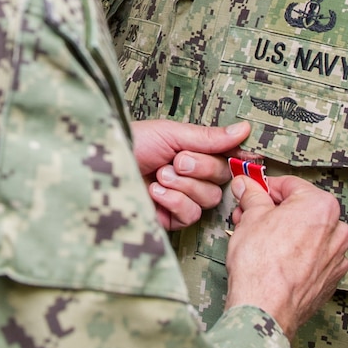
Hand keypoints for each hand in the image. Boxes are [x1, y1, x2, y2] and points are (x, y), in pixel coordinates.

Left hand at [133, 119, 250, 230]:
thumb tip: (244, 128)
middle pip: (222, 179)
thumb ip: (209, 137)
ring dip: (184, 186)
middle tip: (176, 161)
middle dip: (200, 169)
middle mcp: (191, 175)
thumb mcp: (171, 134)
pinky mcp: (170, 219)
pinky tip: (156, 192)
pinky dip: (175, 202)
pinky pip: (190, 215)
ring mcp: (181, 198)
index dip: (229, 158)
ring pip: (208, 199)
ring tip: (160, 175)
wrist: (103, 165)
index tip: (233, 155)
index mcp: (194, 152)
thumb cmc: (132, 142)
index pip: (226, 158)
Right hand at [224, 175, 347, 338]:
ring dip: (286, 232)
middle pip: (301, 209)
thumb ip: (253, 196)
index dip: (265, 188)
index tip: (252, 193)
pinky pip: (314, 257)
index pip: (290, 185)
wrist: (265, 308)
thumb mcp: (251, 216)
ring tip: (259, 239)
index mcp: (321, 205)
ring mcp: (337, 257)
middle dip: (274, 211)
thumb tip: (248, 186)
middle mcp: (337, 229)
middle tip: (249, 216)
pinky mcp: (331, 279)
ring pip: (309, 234)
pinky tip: (276, 260)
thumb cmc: (261, 264)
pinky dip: (298, 255)